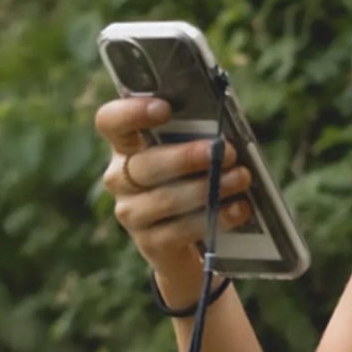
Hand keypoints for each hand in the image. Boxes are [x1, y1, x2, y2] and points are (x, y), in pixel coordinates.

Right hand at [94, 96, 251, 270]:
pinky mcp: (151, 243)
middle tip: (224, 151)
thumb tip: (224, 133)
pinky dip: (215, 218)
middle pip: (143, 164)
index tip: (165, 108)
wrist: (193, 242)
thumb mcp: (194, 154)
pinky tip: (238, 208)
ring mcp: (132, 213)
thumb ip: (200, 137)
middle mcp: (120, 178)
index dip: (132, 112)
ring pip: (165, 199)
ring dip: (208, 187)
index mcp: (127, 146)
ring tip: (241, 177)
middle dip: (186, 157)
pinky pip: (181, 230)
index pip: (111, 122)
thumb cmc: (196, 180)